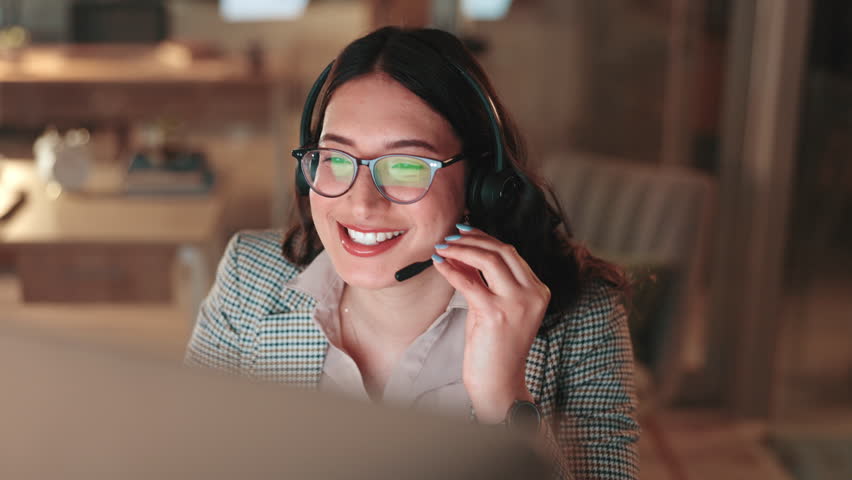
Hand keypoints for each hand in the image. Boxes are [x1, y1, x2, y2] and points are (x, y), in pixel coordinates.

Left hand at [432, 224, 549, 422]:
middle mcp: (532, 294)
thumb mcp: (491, 306)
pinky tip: (438, 264)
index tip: (464, 231)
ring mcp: (516, 304)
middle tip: (449, 236)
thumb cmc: (495, 347)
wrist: (499, 383)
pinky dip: (451, 270)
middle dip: (472, 239)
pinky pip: (469, 282)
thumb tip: (460, 251)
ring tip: (442, 247)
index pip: (511, 253)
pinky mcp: (496, 314)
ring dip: (461, 249)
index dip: (484, 238)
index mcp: (537, 290)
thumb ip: (481, 279)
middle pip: (502, 251)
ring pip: (488, 259)